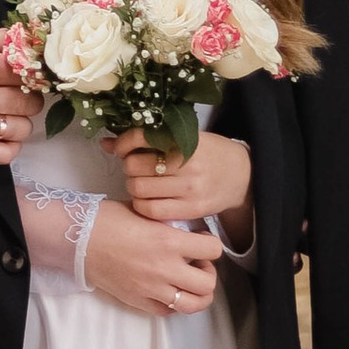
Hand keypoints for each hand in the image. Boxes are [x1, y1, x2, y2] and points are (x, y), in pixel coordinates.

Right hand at [0, 26, 40, 163]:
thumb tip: (28, 38)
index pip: (28, 73)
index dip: (33, 74)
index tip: (29, 76)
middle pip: (30, 103)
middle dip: (29, 97)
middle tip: (17, 95)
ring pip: (21, 129)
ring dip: (20, 121)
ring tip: (7, 114)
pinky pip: (4, 155)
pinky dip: (10, 146)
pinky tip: (2, 135)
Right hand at [82, 203, 225, 319]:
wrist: (77, 239)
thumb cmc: (108, 219)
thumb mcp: (146, 212)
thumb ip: (170, 223)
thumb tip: (188, 230)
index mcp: (169, 241)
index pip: (213, 250)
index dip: (210, 244)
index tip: (200, 240)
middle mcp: (164, 268)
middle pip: (208, 283)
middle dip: (208, 272)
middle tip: (195, 262)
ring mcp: (151, 288)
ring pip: (193, 304)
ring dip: (196, 293)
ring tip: (186, 280)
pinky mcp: (138, 300)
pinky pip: (168, 312)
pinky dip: (173, 303)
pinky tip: (167, 289)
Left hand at [111, 125, 253, 247]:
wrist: (242, 176)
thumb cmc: (209, 154)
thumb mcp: (185, 138)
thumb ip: (148, 140)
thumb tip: (106, 144)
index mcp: (185, 139)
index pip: (140, 137)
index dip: (123, 143)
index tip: (122, 148)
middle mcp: (187, 163)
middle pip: (134, 166)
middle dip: (128, 166)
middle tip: (136, 167)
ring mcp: (190, 188)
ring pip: (139, 189)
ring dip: (133, 186)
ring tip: (142, 183)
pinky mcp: (192, 209)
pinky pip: (152, 211)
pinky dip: (141, 205)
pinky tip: (147, 199)